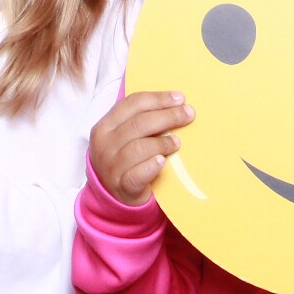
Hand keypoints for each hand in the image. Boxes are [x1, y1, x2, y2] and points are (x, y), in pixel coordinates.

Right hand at [90, 91, 190, 206]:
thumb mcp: (125, 136)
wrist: (114, 195)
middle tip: (188, 114)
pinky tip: (162, 161)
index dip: (158, 99)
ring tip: (177, 142)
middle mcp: (104, 144)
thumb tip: (176, 104)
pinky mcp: (121, 186)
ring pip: (138, 147)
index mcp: (105, 126)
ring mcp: (111, 166)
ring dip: (162, 142)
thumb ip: (142, 121)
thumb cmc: (126, 159)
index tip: (180, 98)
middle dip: (167, 116)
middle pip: (138, 123)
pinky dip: (151, 166)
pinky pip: (137, 174)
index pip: (132, 104)